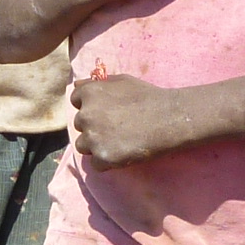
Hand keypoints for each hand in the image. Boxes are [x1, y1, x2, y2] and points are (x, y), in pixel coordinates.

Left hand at [68, 72, 193, 165]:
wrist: (168, 119)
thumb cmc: (147, 97)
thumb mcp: (121, 81)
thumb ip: (95, 83)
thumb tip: (76, 85)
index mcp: (89, 93)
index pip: (76, 101)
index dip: (91, 106)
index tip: (106, 112)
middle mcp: (86, 115)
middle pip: (79, 125)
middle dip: (94, 126)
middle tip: (117, 127)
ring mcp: (93, 137)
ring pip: (83, 145)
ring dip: (96, 145)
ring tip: (119, 141)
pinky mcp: (102, 157)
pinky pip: (95, 163)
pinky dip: (107, 161)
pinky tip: (123, 152)